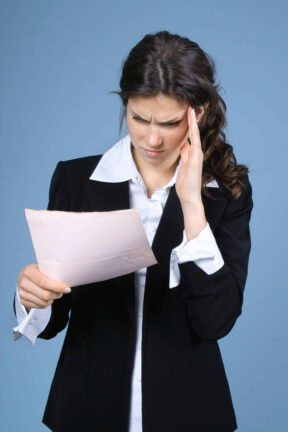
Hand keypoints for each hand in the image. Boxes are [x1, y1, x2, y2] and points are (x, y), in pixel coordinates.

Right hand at [17, 264, 70, 311]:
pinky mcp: (22, 301)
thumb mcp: (43, 267)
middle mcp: (23, 283)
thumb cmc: (38, 271)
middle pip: (45, 295)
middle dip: (57, 294)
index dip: (57, 287)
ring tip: (55, 293)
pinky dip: (47, 303)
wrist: (24, 277)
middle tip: (63, 291)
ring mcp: (21, 293)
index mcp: (28, 272)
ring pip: (43, 302)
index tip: (67, 289)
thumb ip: (52, 272)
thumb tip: (68, 278)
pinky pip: (40, 306)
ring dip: (53, 299)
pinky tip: (48, 297)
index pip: (44, 282)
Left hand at [176, 107, 206, 238]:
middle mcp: (196, 152)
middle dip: (194, 118)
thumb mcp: (183, 166)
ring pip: (195, 133)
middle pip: (195, 131)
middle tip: (192, 103)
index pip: (191, 135)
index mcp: (192, 154)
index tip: (187, 111)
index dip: (189, 124)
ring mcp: (197, 155)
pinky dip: (193, 130)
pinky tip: (191, 120)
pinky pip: (194, 141)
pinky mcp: (196, 158)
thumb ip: (184, 155)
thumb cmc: (186, 185)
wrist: (189, 197)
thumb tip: (183, 144)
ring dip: (194, 120)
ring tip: (192, 107)